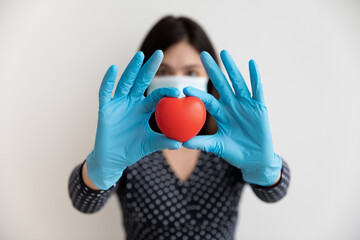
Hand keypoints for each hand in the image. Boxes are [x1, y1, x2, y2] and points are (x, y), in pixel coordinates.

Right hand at [86, 50, 181, 189]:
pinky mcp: (105, 108)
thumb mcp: (149, 144)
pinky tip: (113, 68)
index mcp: (143, 109)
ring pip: (125, 82)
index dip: (166, 92)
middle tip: (160, 53)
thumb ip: (163, 141)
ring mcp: (118, 103)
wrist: (112, 159)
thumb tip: (181, 143)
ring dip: (132, 69)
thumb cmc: (132, 149)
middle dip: (150, 67)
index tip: (178, 91)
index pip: (156, 96)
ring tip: (140, 55)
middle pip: (142, 81)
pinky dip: (108, 80)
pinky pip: (105, 92)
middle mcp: (131, 102)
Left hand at [182, 50, 281, 185]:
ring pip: (238, 83)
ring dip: (232, 68)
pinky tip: (251, 63)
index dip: (197, 94)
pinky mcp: (259, 107)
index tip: (183, 87)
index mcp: (221, 113)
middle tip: (202, 54)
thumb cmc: (235, 152)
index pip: (207, 101)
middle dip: (213, 70)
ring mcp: (246, 105)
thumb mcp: (218, 146)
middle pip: (221, 84)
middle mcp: (232, 105)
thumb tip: (183, 143)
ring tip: (224, 52)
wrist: (255, 159)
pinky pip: (258, 90)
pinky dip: (255, 77)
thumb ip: (203, 143)